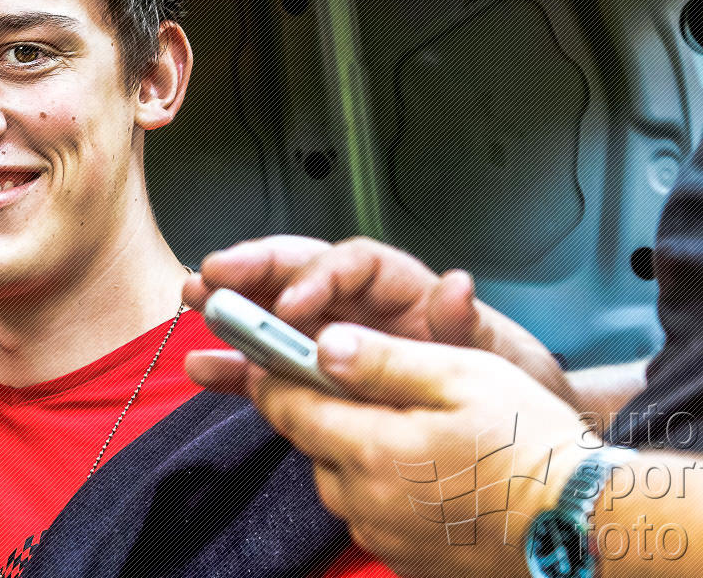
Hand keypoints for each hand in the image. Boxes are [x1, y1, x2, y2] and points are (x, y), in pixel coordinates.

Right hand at [182, 236, 571, 404]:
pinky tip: (203, 367)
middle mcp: (358, 305)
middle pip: (298, 269)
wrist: (508, 438)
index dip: (318, 277)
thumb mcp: (496, 355)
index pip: (352, 264)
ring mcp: (332, 339)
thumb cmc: (503, 385)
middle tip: (216, 274)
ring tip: (193, 301)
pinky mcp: (315, 378)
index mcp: (401, 289)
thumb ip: (465, 323)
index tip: (294, 304)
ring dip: (231, 304)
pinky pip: (268, 366)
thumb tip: (453, 286)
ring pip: (272, 309)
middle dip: (253, 269)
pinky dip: (235, 366)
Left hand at [249, 325, 589, 577]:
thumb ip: (383, 359)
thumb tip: (324, 343)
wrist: (589, 528)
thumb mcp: (462, 375)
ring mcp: (385, 538)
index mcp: (369, 449)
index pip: (285, 405)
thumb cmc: (533, 447)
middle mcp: (364, 502)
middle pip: (310, 443)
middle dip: (324, 410)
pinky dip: (385, 488)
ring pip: (340, 480)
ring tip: (414, 430)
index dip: (273, 372)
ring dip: (356, 451)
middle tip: (367, 387)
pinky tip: (432, 473)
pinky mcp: (408, 561)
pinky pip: (372, 513)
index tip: (266, 350)